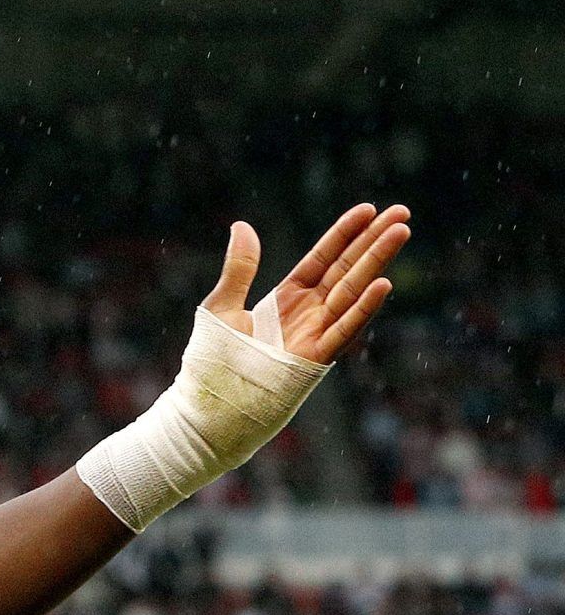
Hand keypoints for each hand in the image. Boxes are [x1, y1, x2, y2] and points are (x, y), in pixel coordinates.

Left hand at [202, 202, 408, 363]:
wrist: (211, 405)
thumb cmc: (215, 360)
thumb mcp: (223, 305)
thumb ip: (239, 268)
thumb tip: (242, 225)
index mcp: (287, 299)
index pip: (323, 258)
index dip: (345, 234)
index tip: (369, 209)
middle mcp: (308, 313)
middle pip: (347, 269)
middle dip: (373, 241)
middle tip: (403, 212)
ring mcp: (314, 334)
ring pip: (352, 291)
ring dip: (377, 262)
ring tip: (401, 232)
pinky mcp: (314, 358)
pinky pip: (343, 330)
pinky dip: (363, 308)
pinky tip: (384, 283)